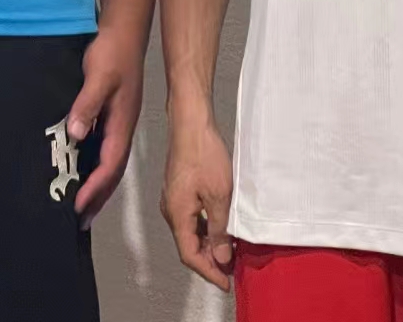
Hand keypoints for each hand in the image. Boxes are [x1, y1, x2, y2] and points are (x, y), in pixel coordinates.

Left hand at [68, 25, 144, 226]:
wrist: (123, 30)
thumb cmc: (112, 52)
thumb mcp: (98, 77)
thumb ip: (87, 105)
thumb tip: (76, 134)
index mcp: (122, 123)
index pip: (109, 165)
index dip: (94, 189)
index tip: (77, 208)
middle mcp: (122, 127)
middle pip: (112, 170)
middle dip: (98, 196)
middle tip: (80, 220)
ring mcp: (119, 120)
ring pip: (109, 160)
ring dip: (97, 183)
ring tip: (81, 203)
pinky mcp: (112, 113)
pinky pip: (104, 147)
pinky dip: (94, 164)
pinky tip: (82, 166)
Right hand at [160, 110, 234, 290]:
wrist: (191, 121)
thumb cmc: (203, 153)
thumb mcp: (220, 195)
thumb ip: (220, 230)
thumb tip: (222, 256)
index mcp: (177, 214)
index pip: (190, 255)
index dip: (209, 272)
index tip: (226, 282)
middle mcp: (170, 209)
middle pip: (188, 245)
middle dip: (210, 260)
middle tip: (231, 268)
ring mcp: (173, 198)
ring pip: (190, 231)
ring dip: (209, 243)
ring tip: (230, 249)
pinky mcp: (178, 188)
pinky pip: (190, 217)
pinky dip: (205, 227)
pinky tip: (220, 225)